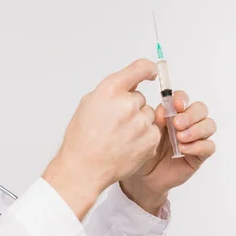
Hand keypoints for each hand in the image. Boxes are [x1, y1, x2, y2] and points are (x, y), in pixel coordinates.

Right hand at [43, 59, 161, 220]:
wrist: (85, 167)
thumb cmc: (82, 139)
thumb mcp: (89, 104)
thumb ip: (111, 92)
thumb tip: (128, 86)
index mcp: (110, 90)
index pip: (140, 68)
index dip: (147, 69)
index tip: (150, 72)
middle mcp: (128, 103)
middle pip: (140, 98)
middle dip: (131, 108)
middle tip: (115, 123)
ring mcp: (141, 122)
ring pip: (148, 115)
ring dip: (139, 123)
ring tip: (120, 136)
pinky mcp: (150, 139)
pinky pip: (153, 132)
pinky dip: (143, 138)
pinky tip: (127, 145)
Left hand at [120, 90, 216, 215]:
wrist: (143, 175)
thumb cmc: (143, 150)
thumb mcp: (145, 132)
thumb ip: (154, 119)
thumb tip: (161, 111)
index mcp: (172, 114)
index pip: (183, 99)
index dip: (182, 99)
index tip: (176, 105)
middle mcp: (187, 123)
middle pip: (200, 109)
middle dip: (190, 115)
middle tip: (177, 124)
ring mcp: (195, 138)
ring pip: (209, 125)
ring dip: (196, 129)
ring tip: (180, 138)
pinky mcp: (200, 154)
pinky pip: (209, 146)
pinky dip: (197, 146)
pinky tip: (183, 149)